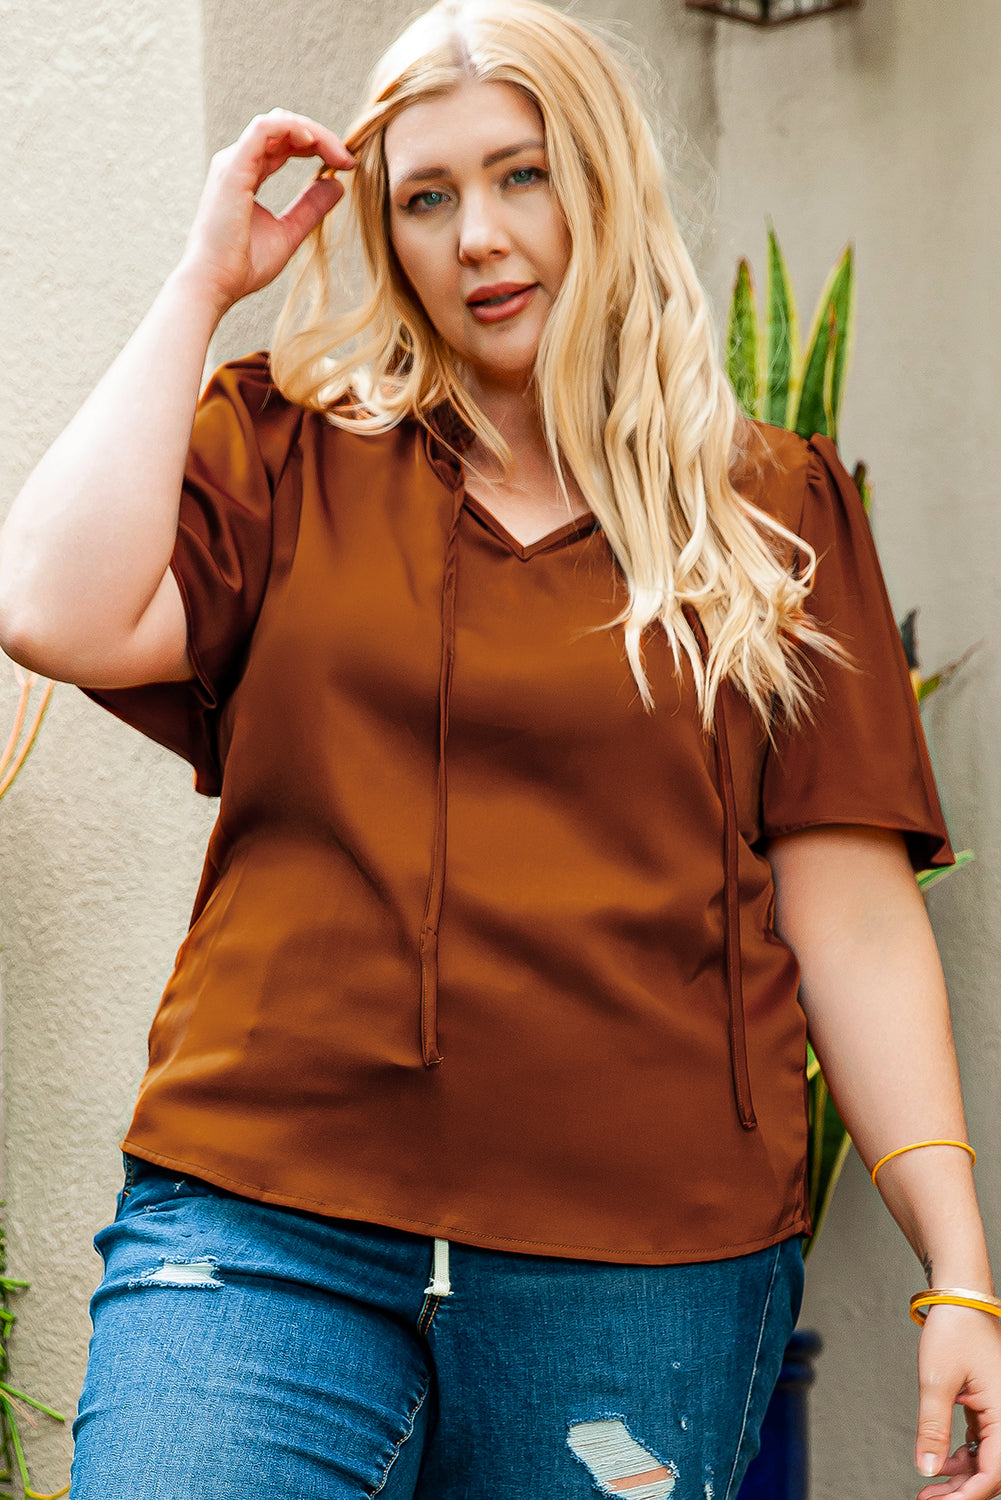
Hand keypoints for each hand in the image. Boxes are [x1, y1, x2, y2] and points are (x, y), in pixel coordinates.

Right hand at [177, 109, 353, 315]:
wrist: (215, 283)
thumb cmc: (243, 265)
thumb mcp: (289, 232)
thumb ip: (311, 207)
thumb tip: (338, 183)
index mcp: (247, 174)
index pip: (284, 143)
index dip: (318, 146)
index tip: (346, 165)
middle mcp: (238, 162)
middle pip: (283, 128)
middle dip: (320, 137)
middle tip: (348, 160)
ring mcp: (233, 162)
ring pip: (277, 122)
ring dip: (313, 132)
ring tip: (338, 153)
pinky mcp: (233, 167)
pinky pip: (264, 129)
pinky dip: (291, 129)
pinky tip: (313, 143)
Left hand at [915, 1305, 1000, 1498]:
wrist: (960, 1299)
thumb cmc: (954, 1331)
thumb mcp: (937, 1381)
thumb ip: (933, 1429)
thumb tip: (927, 1469)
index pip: (993, 1471)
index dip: (967, 1495)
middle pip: (992, 1471)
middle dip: (962, 1491)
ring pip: (987, 1459)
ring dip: (961, 1477)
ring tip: (931, 1489)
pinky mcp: (990, 1407)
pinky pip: (983, 1443)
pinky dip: (963, 1457)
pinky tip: (942, 1463)